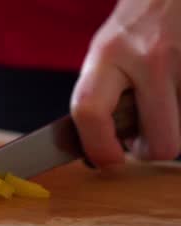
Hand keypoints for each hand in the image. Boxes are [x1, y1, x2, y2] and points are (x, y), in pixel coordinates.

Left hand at [71, 0, 180, 166]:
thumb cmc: (134, 28)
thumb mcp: (104, 55)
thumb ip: (98, 98)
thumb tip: (100, 154)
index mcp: (109, 54)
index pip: (90, 111)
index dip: (99, 148)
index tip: (108, 159)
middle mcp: (151, 58)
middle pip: (162, 143)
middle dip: (153, 148)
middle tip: (145, 134)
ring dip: (172, 126)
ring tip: (161, 100)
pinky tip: (176, 91)